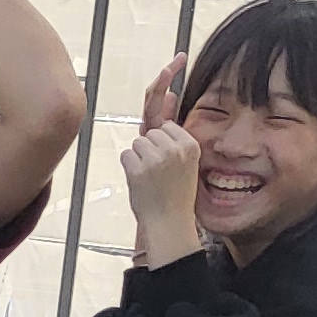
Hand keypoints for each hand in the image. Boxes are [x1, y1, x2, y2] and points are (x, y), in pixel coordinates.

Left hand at [121, 54, 203, 259]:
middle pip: (150, 133)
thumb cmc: (174, 190)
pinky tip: (141, 182)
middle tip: (158, 174)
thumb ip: (174, 126)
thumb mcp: (182, 157)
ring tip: (151, 179)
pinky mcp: (138, 169)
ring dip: (138, 159)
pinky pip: (126, 155)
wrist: (169, 222)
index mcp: (190, 144)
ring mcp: (156, 158)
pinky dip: (129, 168)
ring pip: (137, 143)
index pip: (165, 127)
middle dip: (149, 150)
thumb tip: (169, 94)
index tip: (168, 165)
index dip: (161, 145)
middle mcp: (175, 148)